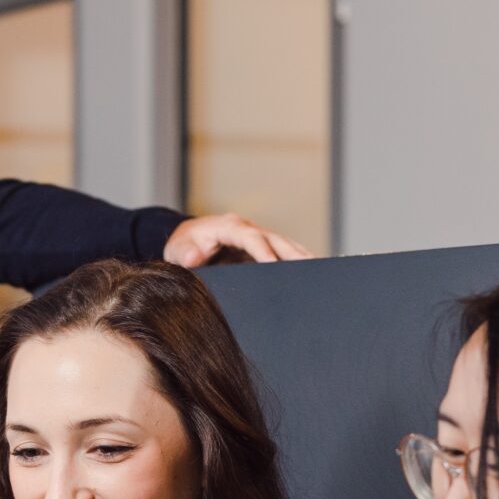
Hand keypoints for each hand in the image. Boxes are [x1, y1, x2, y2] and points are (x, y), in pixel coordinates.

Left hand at [164, 214, 312, 266]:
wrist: (187, 241)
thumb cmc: (184, 247)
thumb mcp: (177, 251)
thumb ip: (185, 254)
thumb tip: (195, 257)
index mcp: (228, 226)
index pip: (250, 237)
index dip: (263, 250)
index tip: (273, 265)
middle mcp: (247, 228)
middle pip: (275, 239)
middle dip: (293, 253)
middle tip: (310, 267)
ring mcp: (258, 236)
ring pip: (284, 244)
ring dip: (302, 256)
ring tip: (321, 271)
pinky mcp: (263, 247)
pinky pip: (283, 252)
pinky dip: (298, 260)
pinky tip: (313, 272)